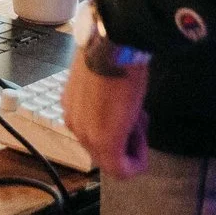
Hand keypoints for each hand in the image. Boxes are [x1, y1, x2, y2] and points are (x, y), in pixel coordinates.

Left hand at [62, 42, 150, 177]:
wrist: (114, 45)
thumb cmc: (114, 56)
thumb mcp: (106, 83)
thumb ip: (106, 103)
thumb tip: (122, 114)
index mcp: (72, 108)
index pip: (96, 134)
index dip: (122, 129)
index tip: (134, 114)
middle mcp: (74, 124)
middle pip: (104, 150)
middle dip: (127, 140)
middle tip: (140, 118)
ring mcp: (85, 135)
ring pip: (112, 160)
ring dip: (132, 146)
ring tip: (139, 118)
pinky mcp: (103, 142)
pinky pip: (121, 169)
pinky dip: (137, 162)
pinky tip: (143, 139)